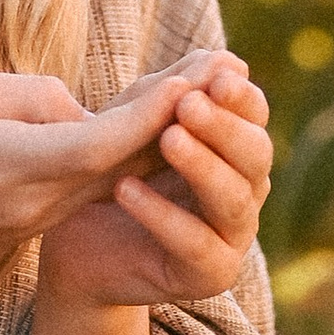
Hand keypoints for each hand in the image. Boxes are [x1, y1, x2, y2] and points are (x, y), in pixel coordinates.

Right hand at [0, 61, 217, 334]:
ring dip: (168, 132)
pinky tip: (164, 119)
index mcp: (11, 167)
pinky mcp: (37, 224)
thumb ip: (27, 95)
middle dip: (183, 116)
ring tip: (212, 85)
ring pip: (119, 175)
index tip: (195, 75)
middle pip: (128, 161)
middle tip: (231, 70)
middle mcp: (37, 202)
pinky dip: (134, 151)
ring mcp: (39, 220)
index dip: (155, 109)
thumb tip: (80, 107)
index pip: (103, 143)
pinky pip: (97, 185)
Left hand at [35, 57, 272, 314]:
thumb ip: (174, 91)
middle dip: (224, 129)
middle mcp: (244, 192)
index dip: (240, 98)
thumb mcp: (135, 122)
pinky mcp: (210, 275)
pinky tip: (127, 190)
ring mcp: (232, 236)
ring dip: (203, 166)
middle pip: (257, 155)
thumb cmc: (111, 174)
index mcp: (234, 150)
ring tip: (166, 140)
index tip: (215, 78)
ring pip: (235, 199)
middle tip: (188, 106)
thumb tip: (228, 59)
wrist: (76, 244)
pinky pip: (197, 245)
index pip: (254, 116)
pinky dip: (164, 216)